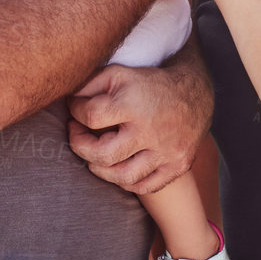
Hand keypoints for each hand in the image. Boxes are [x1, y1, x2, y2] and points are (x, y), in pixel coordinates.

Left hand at [67, 58, 210, 193]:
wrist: (195, 94)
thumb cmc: (149, 85)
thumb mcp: (119, 73)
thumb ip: (89, 85)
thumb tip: (66, 99)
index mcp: (134, 103)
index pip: (91, 116)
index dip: (75, 114)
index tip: (76, 112)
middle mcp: (150, 129)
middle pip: (102, 154)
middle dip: (81, 147)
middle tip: (79, 137)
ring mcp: (166, 151)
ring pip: (123, 176)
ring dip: (102, 169)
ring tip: (97, 156)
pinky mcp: (177, 165)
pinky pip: (145, 186)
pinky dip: (127, 182)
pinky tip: (120, 168)